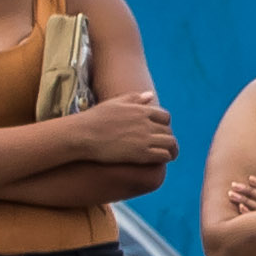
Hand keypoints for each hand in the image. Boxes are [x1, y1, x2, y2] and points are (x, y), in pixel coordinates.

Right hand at [64, 94, 178, 186]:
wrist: (84, 134)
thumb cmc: (95, 118)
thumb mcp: (115, 103)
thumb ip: (135, 99)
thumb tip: (150, 95)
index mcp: (141, 110)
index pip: (165, 116)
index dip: (164, 124)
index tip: (160, 130)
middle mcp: (146, 123)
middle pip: (168, 130)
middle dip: (167, 137)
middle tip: (163, 144)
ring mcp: (144, 139)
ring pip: (170, 143)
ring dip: (172, 149)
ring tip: (169, 155)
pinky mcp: (141, 154)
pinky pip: (163, 155)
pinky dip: (165, 157)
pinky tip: (161, 160)